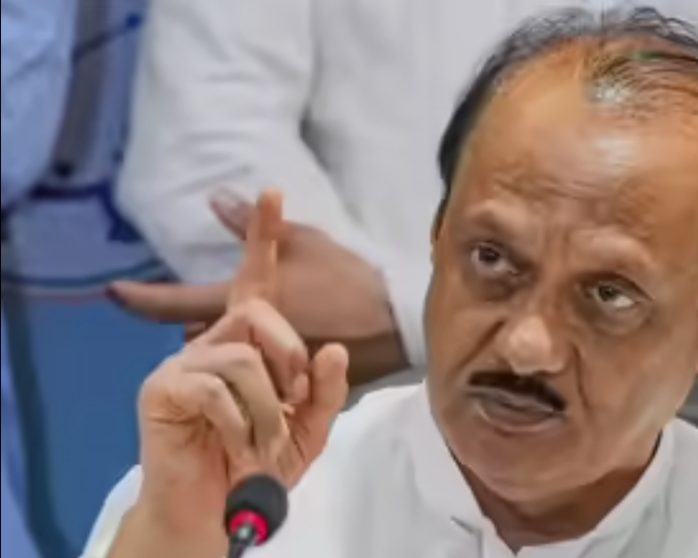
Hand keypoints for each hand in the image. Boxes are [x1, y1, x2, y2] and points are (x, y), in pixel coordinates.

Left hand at [109, 191, 407, 382]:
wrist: (396, 325)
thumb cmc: (349, 280)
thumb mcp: (306, 242)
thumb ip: (255, 227)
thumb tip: (215, 199)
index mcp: (244, 305)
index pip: (176, 304)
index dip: (142, 299)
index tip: (114, 294)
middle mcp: (246, 343)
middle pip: (196, 340)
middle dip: (195, 328)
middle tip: (201, 313)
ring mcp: (267, 371)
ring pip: (226, 364)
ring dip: (225, 350)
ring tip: (238, 336)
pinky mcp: (291, 389)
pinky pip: (260, 381)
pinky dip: (258, 370)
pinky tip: (273, 361)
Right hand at [109, 192, 349, 557]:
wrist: (236, 507)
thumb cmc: (271, 460)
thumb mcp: (315, 421)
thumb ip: (326, 383)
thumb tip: (326, 346)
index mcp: (252, 340)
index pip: (256, 276)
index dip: (264, 234)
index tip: (273, 191)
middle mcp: (215, 342)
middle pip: (253, 308)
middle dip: (286, 352)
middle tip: (297, 391)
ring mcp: (186, 364)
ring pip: (244, 353)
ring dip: (271, 402)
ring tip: (270, 436)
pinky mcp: (164, 389)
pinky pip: (217, 386)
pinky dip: (242, 421)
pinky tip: (241, 445)